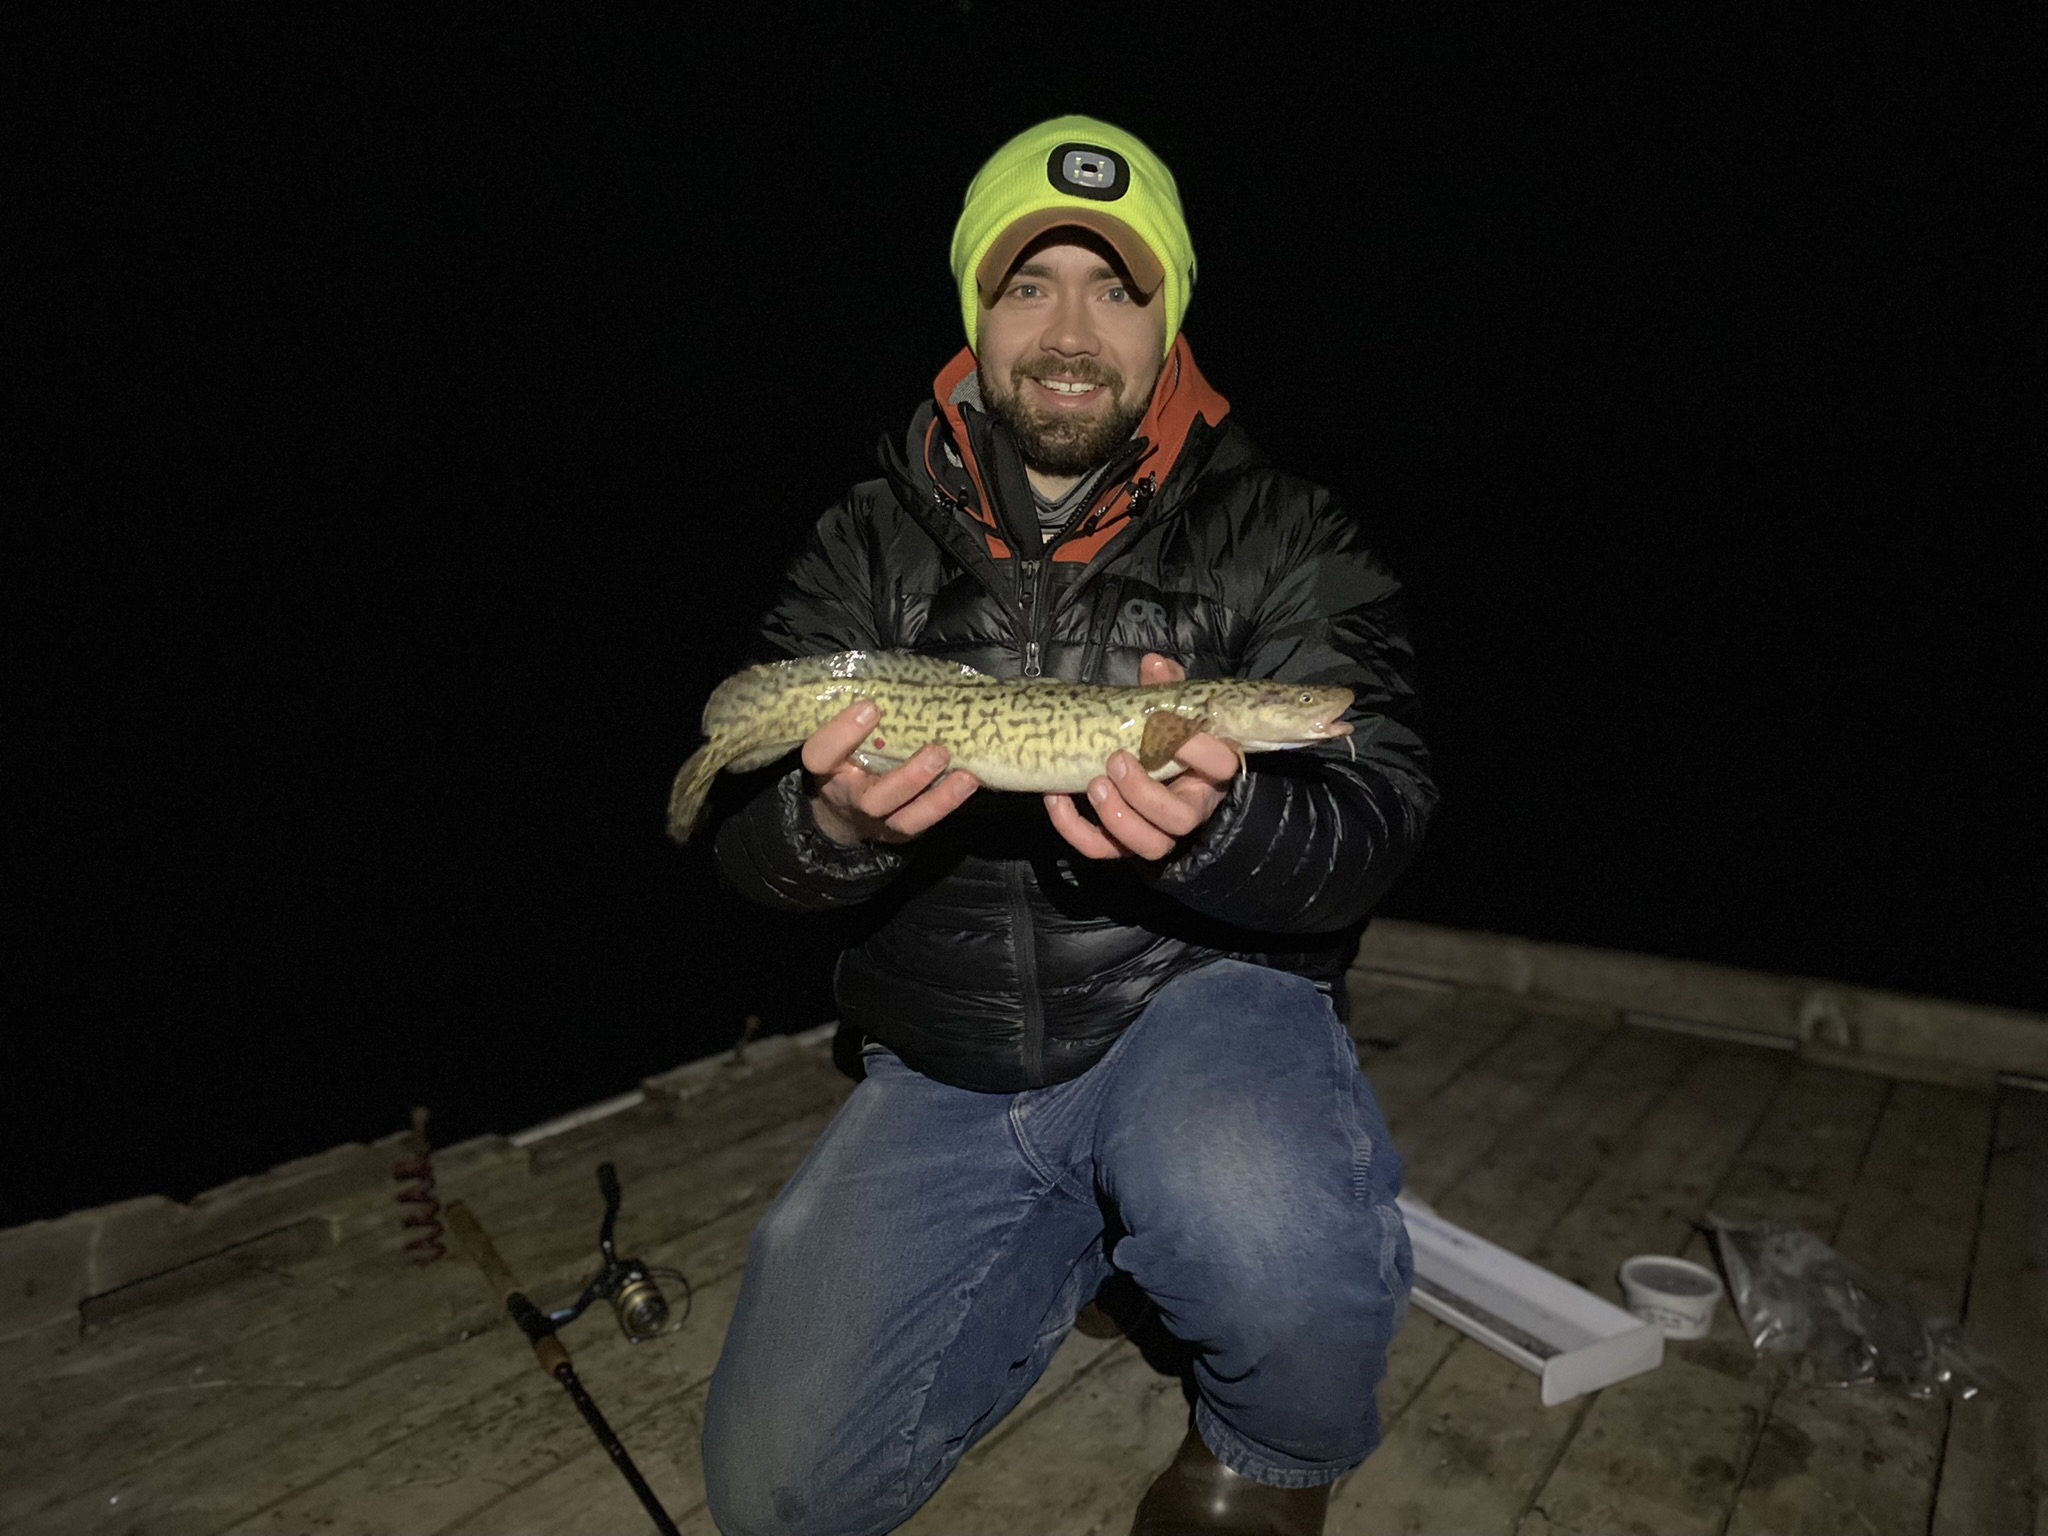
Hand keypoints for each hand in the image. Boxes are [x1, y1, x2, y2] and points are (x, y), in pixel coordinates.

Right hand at [804, 700, 979, 845]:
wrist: (843, 813)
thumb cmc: (848, 758)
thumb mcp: (842, 739)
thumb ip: (861, 715)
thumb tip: (902, 675)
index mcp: (828, 768)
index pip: (820, 755)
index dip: (841, 734)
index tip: (870, 707)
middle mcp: (851, 797)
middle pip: (874, 799)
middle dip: (908, 777)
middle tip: (937, 750)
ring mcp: (878, 819)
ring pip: (905, 818)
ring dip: (938, 797)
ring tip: (965, 774)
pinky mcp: (902, 832)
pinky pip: (925, 822)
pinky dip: (949, 802)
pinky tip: (969, 781)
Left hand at [1043, 653, 1238, 860]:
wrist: (1150, 775)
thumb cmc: (1161, 742)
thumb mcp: (1166, 714)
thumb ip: (1164, 691)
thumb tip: (1154, 663)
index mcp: (1205, 772)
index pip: (1221, 768)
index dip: (1202, 752)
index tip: (1173, 728)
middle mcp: (1187, 808)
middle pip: (1180, 820)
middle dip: (1144, 793)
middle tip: (1114, 759)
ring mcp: (1155, 831)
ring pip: (1149, 845)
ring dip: (1117, 816)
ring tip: (1092, 782)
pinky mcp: (1121, 844)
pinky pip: (1102, 849)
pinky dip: (1075, 828)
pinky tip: (1056, 798)